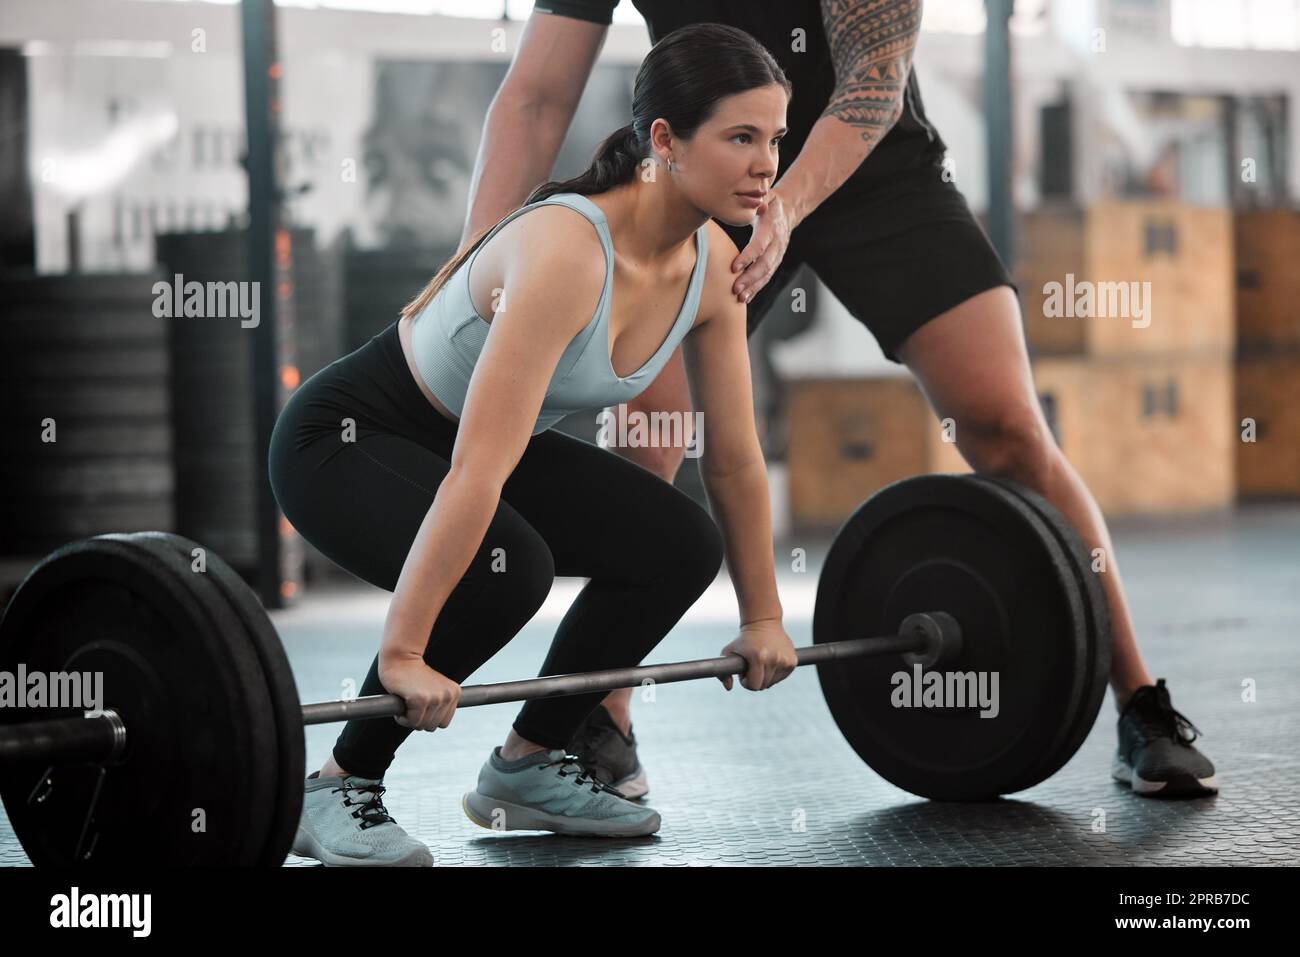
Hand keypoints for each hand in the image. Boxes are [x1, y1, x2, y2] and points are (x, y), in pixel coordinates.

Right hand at [378, 654, 460, 731]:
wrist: (400, 658)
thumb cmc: (413, 674)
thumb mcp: (435, 688)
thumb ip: (440, 702)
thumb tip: (438, 723)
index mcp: (454, 693)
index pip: (443, 723)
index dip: (428, 718)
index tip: (420, 706)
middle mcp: (448, 695)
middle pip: (432, 726)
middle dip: (418, 719)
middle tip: (411, 703)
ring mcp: (435, 698)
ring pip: (421, 725)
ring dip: (409, 718)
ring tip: (406, 701)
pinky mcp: (421, 699)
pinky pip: (412, 722)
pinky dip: (402, 718)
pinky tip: (402, 702)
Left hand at [718, 619, 798, 691]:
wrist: (763, 623)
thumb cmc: (743, 640)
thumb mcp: (728, 652)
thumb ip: (722, 672)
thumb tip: (729, 688)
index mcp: (758, 657)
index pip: (753, 686)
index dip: (746, 682)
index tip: (744, 673)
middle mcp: (774, 659)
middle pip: (763, 686)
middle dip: (755, 679)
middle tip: (752, 666)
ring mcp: (785, 660)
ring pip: (772, 682)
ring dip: (765, 677)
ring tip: (760, 662)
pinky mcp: (793, 661)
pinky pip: (781, 677)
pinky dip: (774, 673)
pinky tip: (770, 660)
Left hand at [732, 189, 795, 305]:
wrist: (788, 209)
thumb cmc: (769, 201)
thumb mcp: (765, 195)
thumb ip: (758, 200)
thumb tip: (755, 203)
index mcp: (771, 226)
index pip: (760, 244)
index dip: (748, 257)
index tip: (734, 267)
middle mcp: (777, 242)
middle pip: (765, 264)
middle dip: (750, 278)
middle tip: (735, 290)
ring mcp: (778, 253)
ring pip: (767, 273)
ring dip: (753, 287)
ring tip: (740, 298)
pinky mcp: (776, 260)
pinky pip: (767, 276)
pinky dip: (757, 288)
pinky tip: (746, 298)